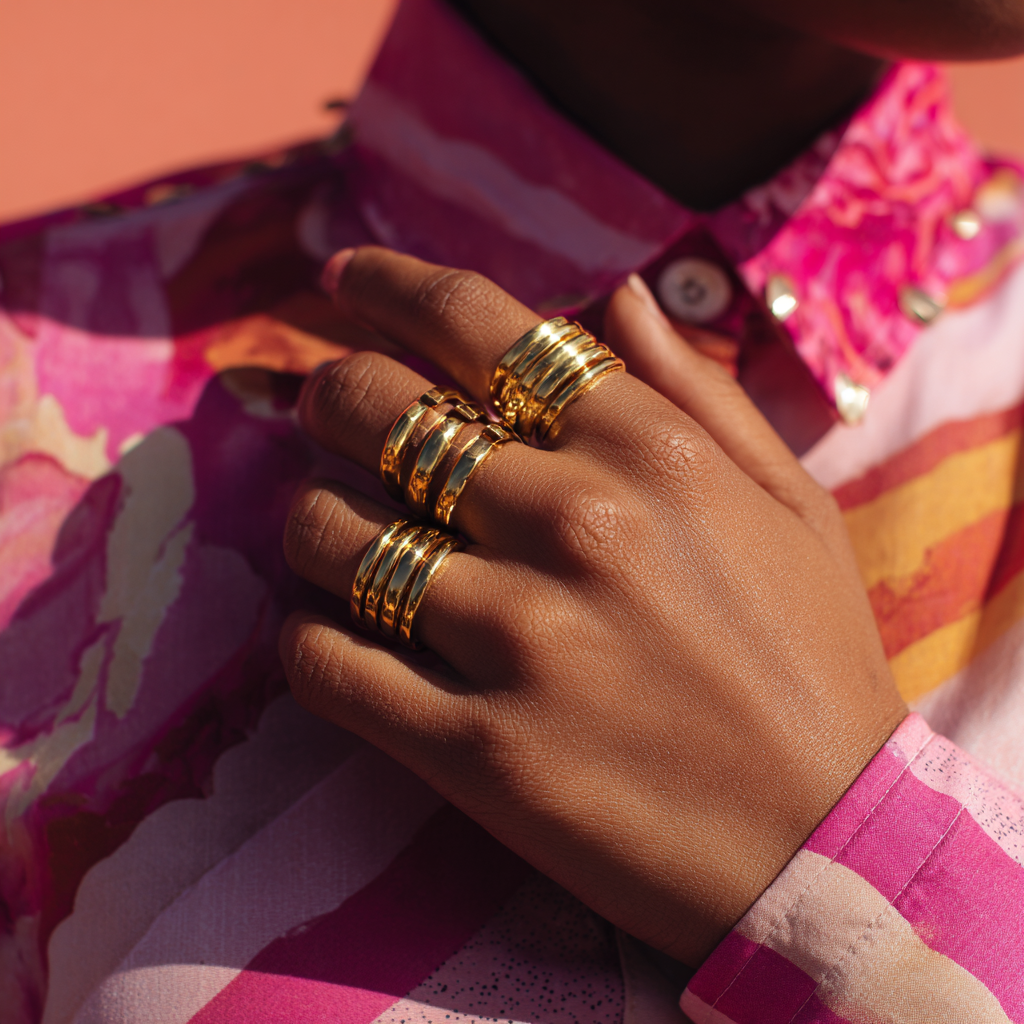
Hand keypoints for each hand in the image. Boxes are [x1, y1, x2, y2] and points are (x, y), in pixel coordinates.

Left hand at [280, 247, 905, 965]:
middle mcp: (574, 522)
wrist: (833, 849)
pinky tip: (335, 634)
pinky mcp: (478, 750)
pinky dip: (307, 637)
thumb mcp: (790, 505)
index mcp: (647, 450)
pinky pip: (325, 663)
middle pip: (378, 410)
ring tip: (336, 532)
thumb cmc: (815, 665)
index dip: (389, 284)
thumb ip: (696, 390)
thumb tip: (616, 295)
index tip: (341, 278)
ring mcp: (520, 638)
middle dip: (329, 396)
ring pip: (331, 534)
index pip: (478, 324)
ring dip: (312, 523)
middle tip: (324, 410)